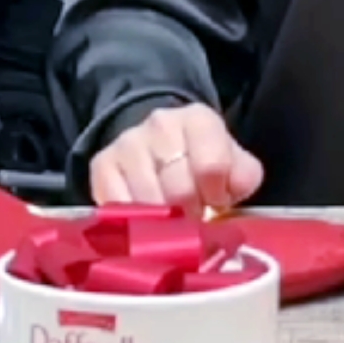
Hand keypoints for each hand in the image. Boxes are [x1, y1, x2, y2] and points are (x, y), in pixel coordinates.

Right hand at [88, 103, 263, 215]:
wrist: (159, 144)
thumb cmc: (202, 160)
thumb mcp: (233, 162)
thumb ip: (242, 176)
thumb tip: (230, 195)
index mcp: (199, 119)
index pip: (212, 166)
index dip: (216, 195)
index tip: (215, 203)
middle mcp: (161, 124)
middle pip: (179, 189)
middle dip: (191, 213)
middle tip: (192, 218)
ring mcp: (127, 143)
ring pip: (148, 202)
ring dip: (162, 222)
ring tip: (170, 221)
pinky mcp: (101, 165)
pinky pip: (116, 206)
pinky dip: (132, 223)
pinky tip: (144, 221)